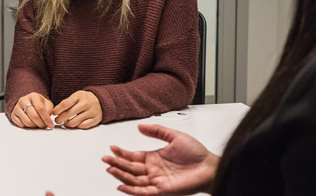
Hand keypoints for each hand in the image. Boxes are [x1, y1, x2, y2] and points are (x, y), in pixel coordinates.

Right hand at [11, 92, 53, 128]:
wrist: (27, 103)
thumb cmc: (39, 104)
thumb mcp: (47, 104)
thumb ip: (50, 110)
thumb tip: (48, 119)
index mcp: (33, 96)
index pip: (40, 108)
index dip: (46, 118)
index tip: (51, 125)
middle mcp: (23, 100)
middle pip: (34, 116)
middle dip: (41, 124)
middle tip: (44, 126)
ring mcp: (17, 107)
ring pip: (27, 122)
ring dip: (35, 126)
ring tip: (38, 124)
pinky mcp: (13, 115)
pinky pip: (21, 125)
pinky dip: (28, 127)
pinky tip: (31, 123)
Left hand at [52, 90, 101, 128]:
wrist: (101, 100)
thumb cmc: (85, 99)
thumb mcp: (76, 96)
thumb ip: (67, 103)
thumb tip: (55, 112)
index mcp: (79, 96)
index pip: (64, 104)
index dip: (57, 110)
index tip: (53, 113)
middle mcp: (85, 104)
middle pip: (68, 114)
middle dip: (59, 119)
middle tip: (57, 120)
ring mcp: (91, 112)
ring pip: (74, 122)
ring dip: (67, 124)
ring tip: (66, 122)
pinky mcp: (95, 119)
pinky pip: (83, 126)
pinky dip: (77, 126)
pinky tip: (76, 123)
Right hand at [102, 124, 218, 195]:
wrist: (210, 167)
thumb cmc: (197, 154)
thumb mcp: (174, 136)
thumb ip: (157, 131)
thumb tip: (140, 126)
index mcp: (154, 157)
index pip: (133, 156)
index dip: (121, 153)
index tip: (112, 148)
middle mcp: (153, 170)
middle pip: (130, 168)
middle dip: (117, 163)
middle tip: (105, 159)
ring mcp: (157, 181)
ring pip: (134, 180)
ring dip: (121, 175)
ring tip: (111, 170)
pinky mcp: (162, 190)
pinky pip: (144, 192)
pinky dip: (132, 190)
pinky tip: (123, 185)